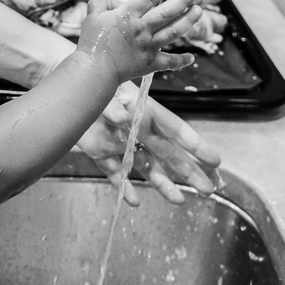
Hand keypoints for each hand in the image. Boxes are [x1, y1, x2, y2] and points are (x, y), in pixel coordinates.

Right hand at [76, 0, 201, 86]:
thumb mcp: (92, 16)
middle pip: (166, 12)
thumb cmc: (92, 42)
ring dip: (188, 21)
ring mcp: (148, 46)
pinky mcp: (150, 64)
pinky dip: (181, 61)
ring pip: (173, 32)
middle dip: (182, 0)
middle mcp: (141, 29)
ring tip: (198, 11)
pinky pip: (169, 62)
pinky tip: (191, 57)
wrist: (94, 70)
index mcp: (128, 16)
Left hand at [76, 86, 221, 206]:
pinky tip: (134, 202)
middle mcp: (138, 132)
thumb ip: (113, 105)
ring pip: (146, 168)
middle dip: (189, 172)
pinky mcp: (101, 154)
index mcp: (146, 113)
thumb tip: (121, 118)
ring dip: (162, 184)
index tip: (215, 160)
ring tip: (179, 200)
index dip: (196, 145)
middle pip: (169, 154)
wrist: (70, 89)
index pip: (176, 131)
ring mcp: (121, 145)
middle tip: (209, 189)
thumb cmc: (95, 83)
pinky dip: (123, 187)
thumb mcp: (107, 90)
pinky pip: (115, 173)